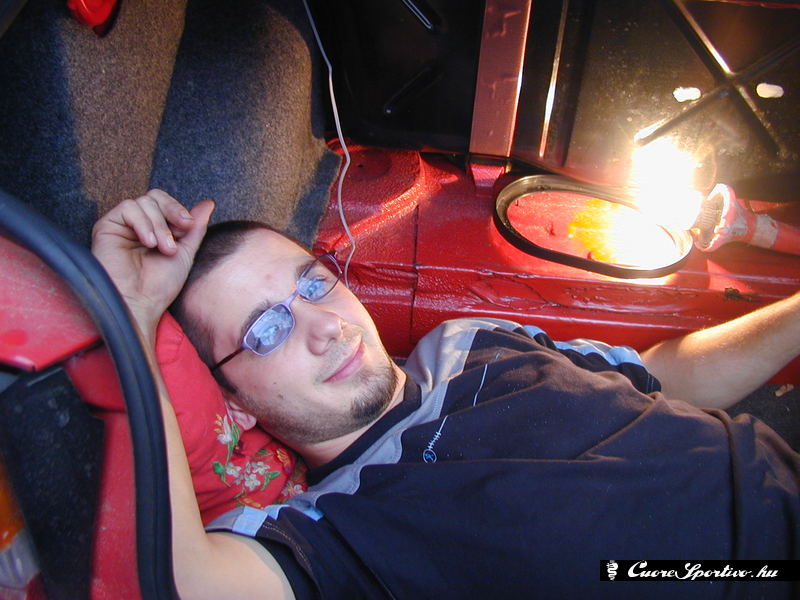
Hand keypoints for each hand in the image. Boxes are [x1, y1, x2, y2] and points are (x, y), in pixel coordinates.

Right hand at [91, 190, 213, 332]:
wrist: (140, 303)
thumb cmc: (160, 286)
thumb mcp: (185, 253)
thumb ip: (195, 228)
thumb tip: (208, 203)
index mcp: (154, 230)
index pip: (166, 203)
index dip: (178, 210)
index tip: (189, 226)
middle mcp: (137, 225)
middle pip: (155, 197)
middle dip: (172, 210)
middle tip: (181, 229)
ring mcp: (122, 226)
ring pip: (143, 202)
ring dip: (159, 224)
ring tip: (163, 248)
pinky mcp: (106, 227)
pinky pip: (128, 208)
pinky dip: (143, 223)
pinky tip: (148, 243)